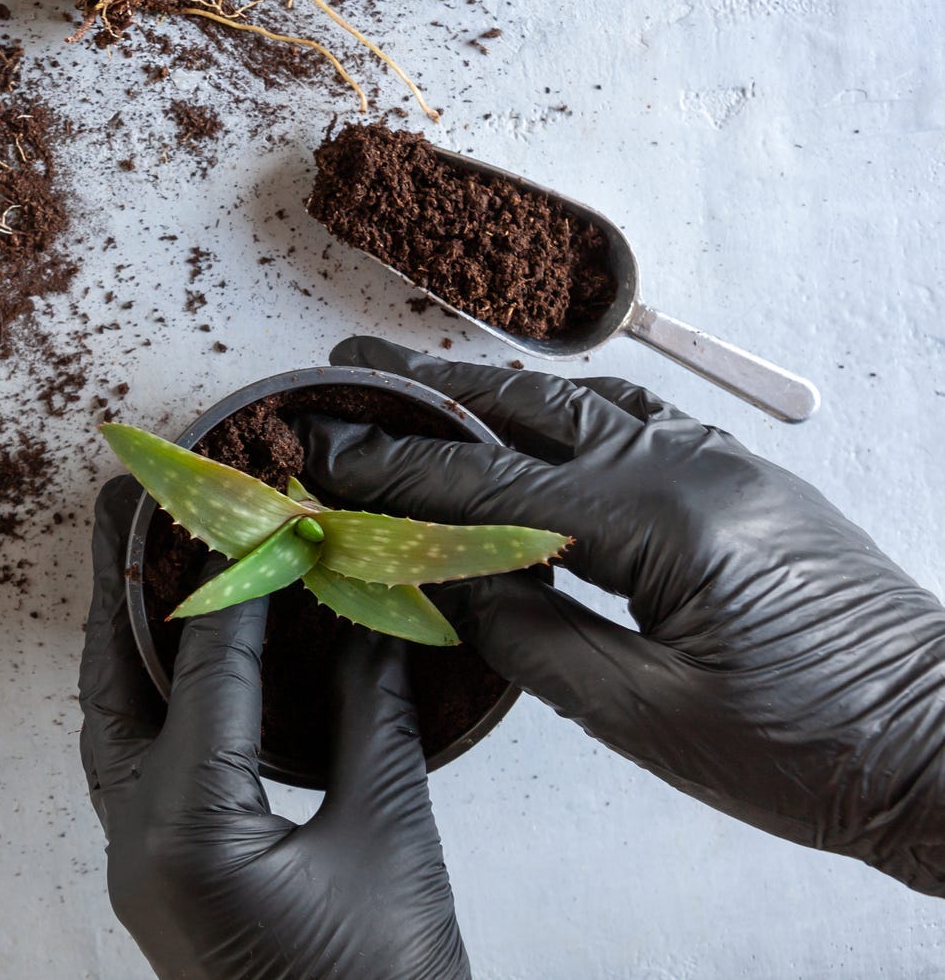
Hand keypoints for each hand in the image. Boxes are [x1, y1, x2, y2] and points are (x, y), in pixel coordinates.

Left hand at [79, 475, 470, 979]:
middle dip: (122, 583)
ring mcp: (139, 866)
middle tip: (131, 495)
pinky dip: (156, 692)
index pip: (207, 666)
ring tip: (143, 550)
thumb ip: (372, 719)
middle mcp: (138, 844)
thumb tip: (368, 610)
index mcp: (188, 832)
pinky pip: (138, 759)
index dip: (242, 572)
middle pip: (114, 682)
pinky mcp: (162, 880)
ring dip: (128, 634)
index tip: (261, 497)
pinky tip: (184, 652)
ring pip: (114, 721)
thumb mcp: (392, 846)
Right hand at [307, 336, 944, 895]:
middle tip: (344, 372)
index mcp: (658, 519)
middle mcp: (687, 466)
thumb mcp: (644, 717)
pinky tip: (526, 423)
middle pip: (527, 409)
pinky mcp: (740, 482)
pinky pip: (629, 421)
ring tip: (414, 384)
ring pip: (579, 403)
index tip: (317, 450)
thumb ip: (528, 637)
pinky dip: (557, 413)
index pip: (488, 481)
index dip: (390, 469)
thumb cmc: (810, 754)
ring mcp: (720, 464)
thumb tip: (442, 579)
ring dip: (489, 393)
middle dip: (425, 390)